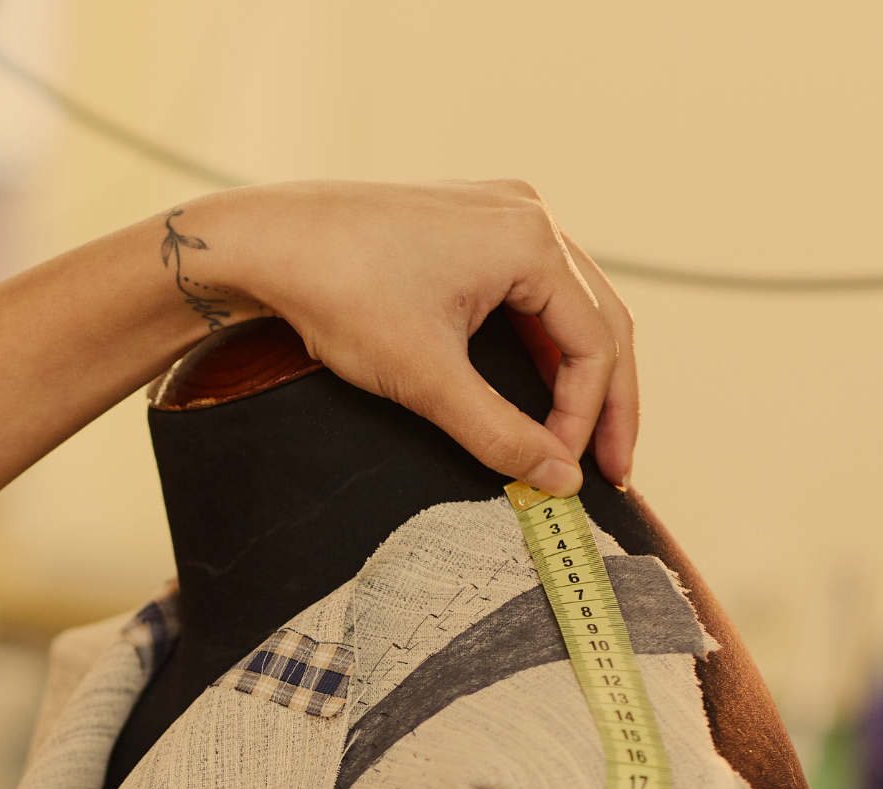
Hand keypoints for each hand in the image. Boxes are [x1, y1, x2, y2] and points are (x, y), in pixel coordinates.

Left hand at [199, 179, 637, 493]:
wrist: (267, 244)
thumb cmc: (340, 295)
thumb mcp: (426, 379)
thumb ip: (500, 434)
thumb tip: (560, 480)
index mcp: (531, 240)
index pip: (594, 343)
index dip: (589, 419)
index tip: (567, 474)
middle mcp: (527, 215)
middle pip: (598, 320)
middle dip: (607, 401)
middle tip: (616, 470)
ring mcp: (500, 215)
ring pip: (569, 307)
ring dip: (577, 375)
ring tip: (582, 439)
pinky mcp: (471, 228)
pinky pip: (532, 292)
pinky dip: (541, 346)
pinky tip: (541, 392)